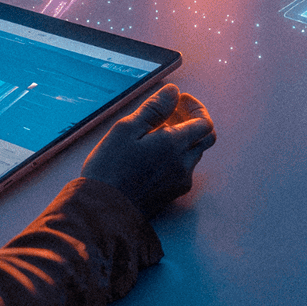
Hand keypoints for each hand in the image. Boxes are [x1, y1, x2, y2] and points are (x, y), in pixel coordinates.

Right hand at [81, 84, 216, 215]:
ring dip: (184, 139)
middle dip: (193, 121)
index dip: (196, 108)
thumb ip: (154, 109)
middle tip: (172, 112)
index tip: (180, 100)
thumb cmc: (109, 169)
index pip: (204, 123)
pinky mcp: (171, 195)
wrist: (102, 213)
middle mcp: (183, 165)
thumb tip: (173, 92)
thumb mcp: (126, 130)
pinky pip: (183, 170)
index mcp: (174, 145)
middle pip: (203, 139)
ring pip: (193, 154)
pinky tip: (154, 153)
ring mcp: (179, 183)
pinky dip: (177, 155)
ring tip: (157, 131)